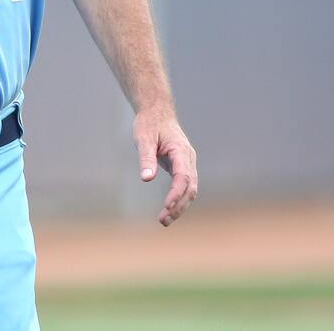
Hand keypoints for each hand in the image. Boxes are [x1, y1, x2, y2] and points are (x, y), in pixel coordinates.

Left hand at [133, 109, 197, 226]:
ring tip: (164, 221)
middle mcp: (188, 158)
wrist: (157, 112)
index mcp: (181, 150)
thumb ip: (146, 158)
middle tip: (163, 220)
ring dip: (179, 206)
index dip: (176, 193)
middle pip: (190, 187)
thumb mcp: (144, 138)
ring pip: (189, 189)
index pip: (183, 177)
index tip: (166, 206)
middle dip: (178, 206)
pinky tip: (169, 210)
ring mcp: (188, 163)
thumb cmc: (149, 123)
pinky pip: (184, 186)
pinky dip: (179, 199)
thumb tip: (146, 179)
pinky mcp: (182, 167)